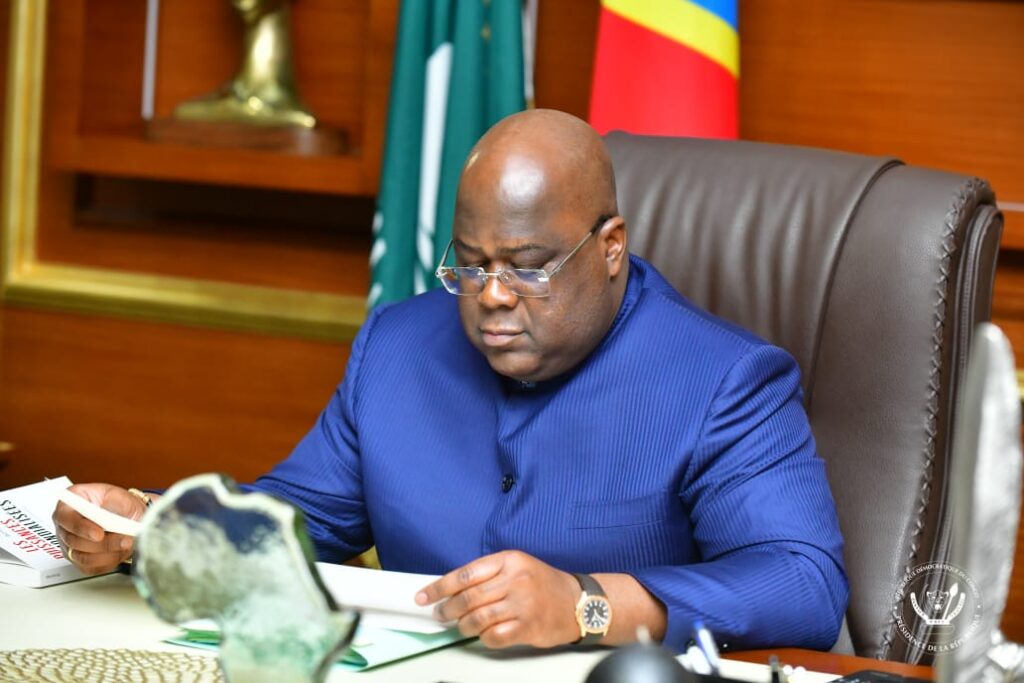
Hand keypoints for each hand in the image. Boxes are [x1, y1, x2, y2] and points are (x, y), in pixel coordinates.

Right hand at [51, 483, 147, 574]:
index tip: (99, 533)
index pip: (65, 518)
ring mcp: (70, 545)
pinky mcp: (79, 560)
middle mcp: (65, 527)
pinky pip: (91, 568)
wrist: (128, 516)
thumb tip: (108, 515)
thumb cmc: (118, 503)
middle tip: (123, 539)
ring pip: (83, 557)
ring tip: (126, 544)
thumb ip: (112, 503)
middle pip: (73, 541)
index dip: (80, 528)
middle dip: (101, 543)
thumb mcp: (118, 495)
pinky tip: (120, 551)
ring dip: (108, 553)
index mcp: (68, 505)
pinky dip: (108, 561)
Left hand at [416, 550, 580, 648]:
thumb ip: (488, 574)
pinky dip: (483, 638)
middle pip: (468, 597)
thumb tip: (451, 590)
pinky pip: (494, 636)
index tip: (423, 596)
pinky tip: (483, 634)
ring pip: (478, 618)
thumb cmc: (542, 584)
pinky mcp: (529, 627)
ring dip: (463, 625)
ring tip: (460, 626)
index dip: (439, 587)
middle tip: (440, 614)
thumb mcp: (517, 566)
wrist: (578, 602)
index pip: (465, 574)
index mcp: (509, 560)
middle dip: (447, 609)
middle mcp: (516, 580)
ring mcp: (523, 605)